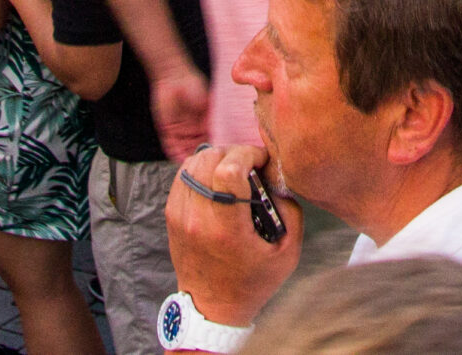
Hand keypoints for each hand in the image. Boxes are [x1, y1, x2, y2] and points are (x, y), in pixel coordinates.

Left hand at [152, 64, 212, 162]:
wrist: (173, 77)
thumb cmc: (192, 84)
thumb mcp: (206, 102)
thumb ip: (211, 118)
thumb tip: (220, 133)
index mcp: (205, 122)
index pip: (210, 139)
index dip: (211, 148)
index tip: (214, 158)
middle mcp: (192, 128)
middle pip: (196, 147)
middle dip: (198, 156)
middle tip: (202, 167)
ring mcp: (180, 130)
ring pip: (184, 148)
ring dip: (186, 157)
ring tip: (191, 167)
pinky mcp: (167, 129)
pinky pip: (170, 144)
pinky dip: (173, 152)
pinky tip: (177, 159)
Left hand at [165, 145, 303, 329]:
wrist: (211, 307)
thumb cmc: (252, 283)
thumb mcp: (287, 253)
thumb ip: (290, 210)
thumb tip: (277, 178)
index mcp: (227, 229)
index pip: (228, 169)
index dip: (249, 154)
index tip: (262, 161)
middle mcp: (198, 219)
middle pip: (210, 158)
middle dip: (235, 153)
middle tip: (251, 166)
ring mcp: (180, 216)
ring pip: (194, 161)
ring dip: (217, 158)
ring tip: (234, 172)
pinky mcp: (172, 214)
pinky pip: (183, 174)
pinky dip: (202, 169)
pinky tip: (217, 181)